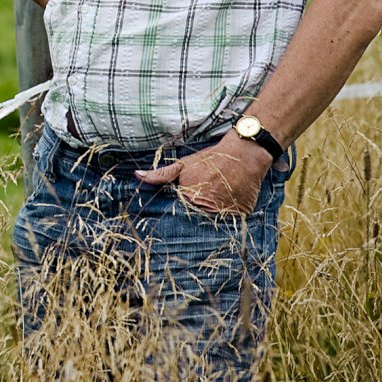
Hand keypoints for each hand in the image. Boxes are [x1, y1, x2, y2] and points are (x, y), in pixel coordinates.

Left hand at [135, 133, 272, 214]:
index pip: (176, 216)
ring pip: (212, 227)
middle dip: (191, 224)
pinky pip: (230, 226)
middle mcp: (206, 206)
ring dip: (210, 226)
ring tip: (210, 219)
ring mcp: (225, 212)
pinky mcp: (240, 216)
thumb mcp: (184, 165)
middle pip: (194, 223)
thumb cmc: (211, 160)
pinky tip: (225, 218)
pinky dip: (227, 224)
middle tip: (191, 222)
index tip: (173, 221)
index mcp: (188, 196)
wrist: (244, 154)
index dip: (176, 218)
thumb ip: (161, 175)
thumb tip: (137, 175)